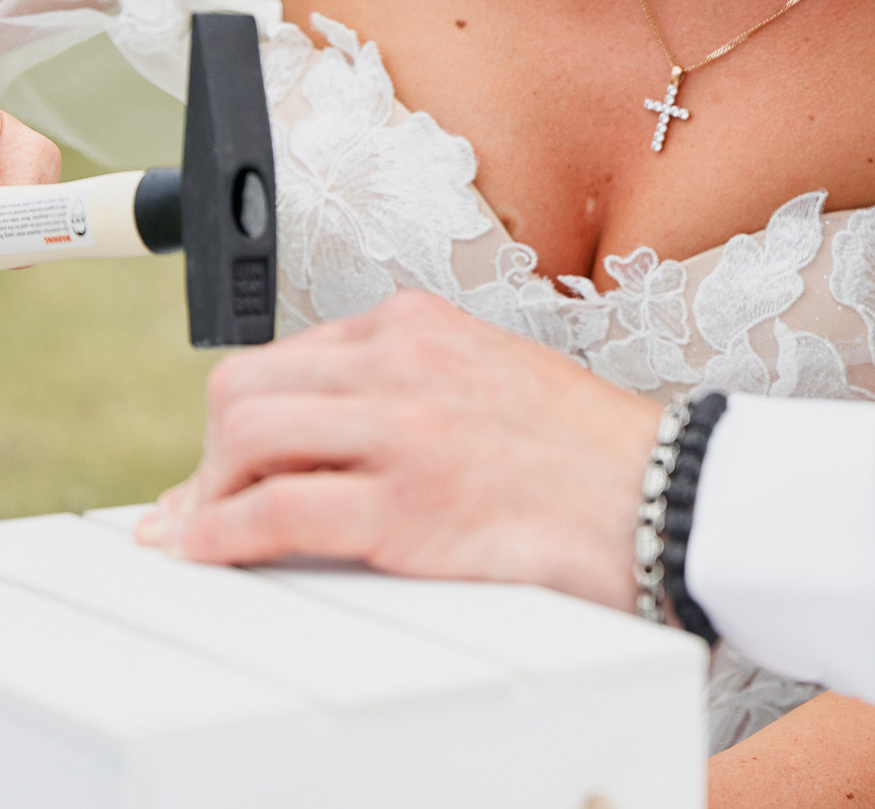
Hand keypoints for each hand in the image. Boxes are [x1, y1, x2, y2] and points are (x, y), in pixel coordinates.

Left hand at [137, 291, 659, 608]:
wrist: (663, 496)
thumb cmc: (590, 454)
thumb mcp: (493, 376)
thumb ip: (416, 386)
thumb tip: (343, 430)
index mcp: (420, 324)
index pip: (290, 355)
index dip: (250, 417)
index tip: (238, 461)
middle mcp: (400, 362)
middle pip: (245, 387)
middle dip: (217, 451)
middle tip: (218, 501)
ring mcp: (399, 430)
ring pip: (243, 438)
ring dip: (210, 493)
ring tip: (213, 532)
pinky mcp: (402, 504)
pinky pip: (273, 512)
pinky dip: (223, 535)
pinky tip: (212, 551)